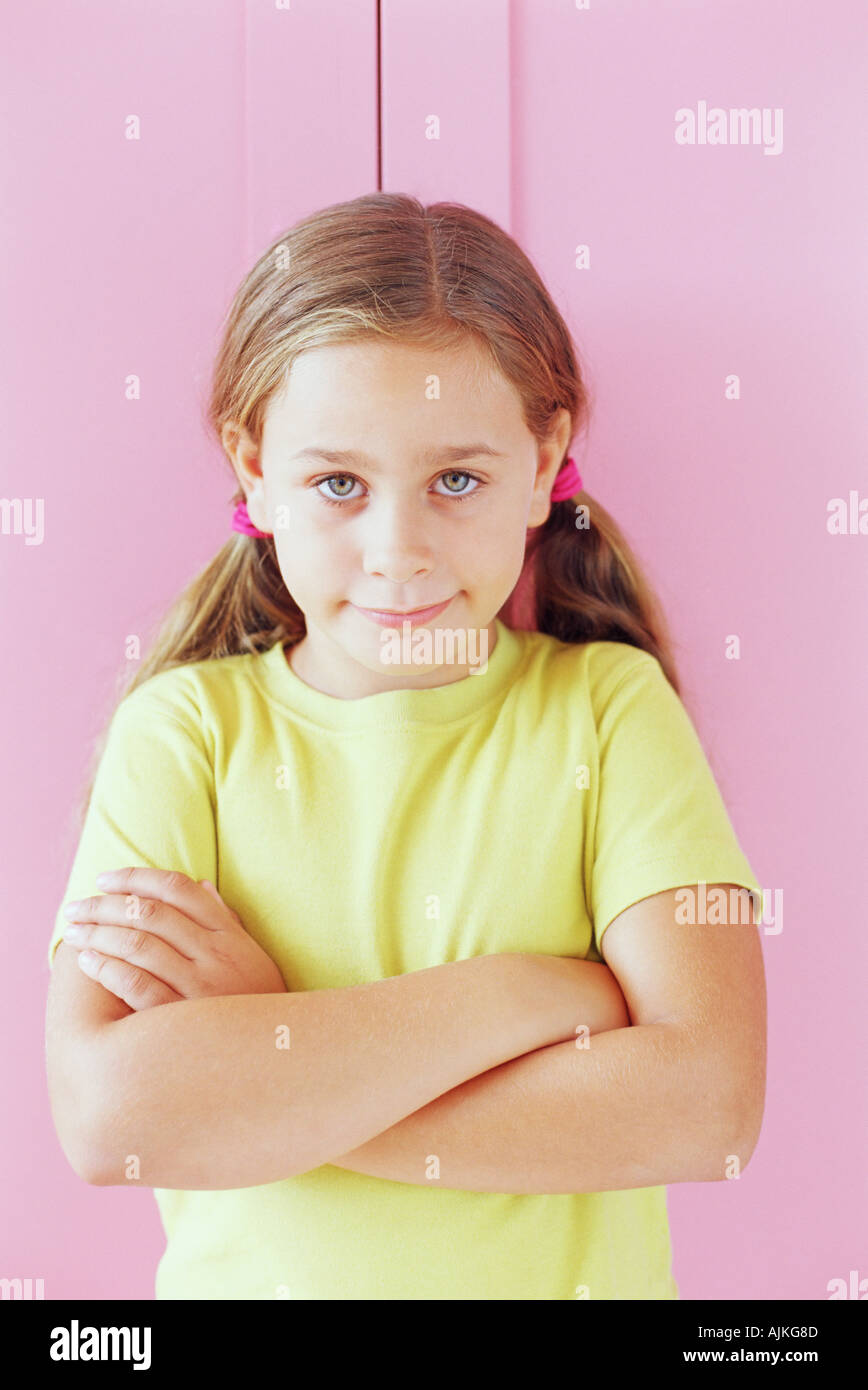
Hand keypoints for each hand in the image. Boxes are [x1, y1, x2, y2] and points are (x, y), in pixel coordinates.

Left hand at [61, 867, 286, 1009]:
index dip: (136, 878)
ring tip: (74, 931)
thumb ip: (226, 920)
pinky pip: (137, 985)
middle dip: (105, 905)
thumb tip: (203, 885)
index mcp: (230, 934)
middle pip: (150, 913)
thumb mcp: (252, 956)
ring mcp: (200, 986)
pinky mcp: (183, 1019)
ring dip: (98, 933)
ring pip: (139, 944)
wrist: (281, 1053)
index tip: (105, 880)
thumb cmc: (257, 1004)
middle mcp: (216, 954)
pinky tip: (89, 962)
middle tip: (76, 906)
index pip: (178, 889)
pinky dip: (108, 968)